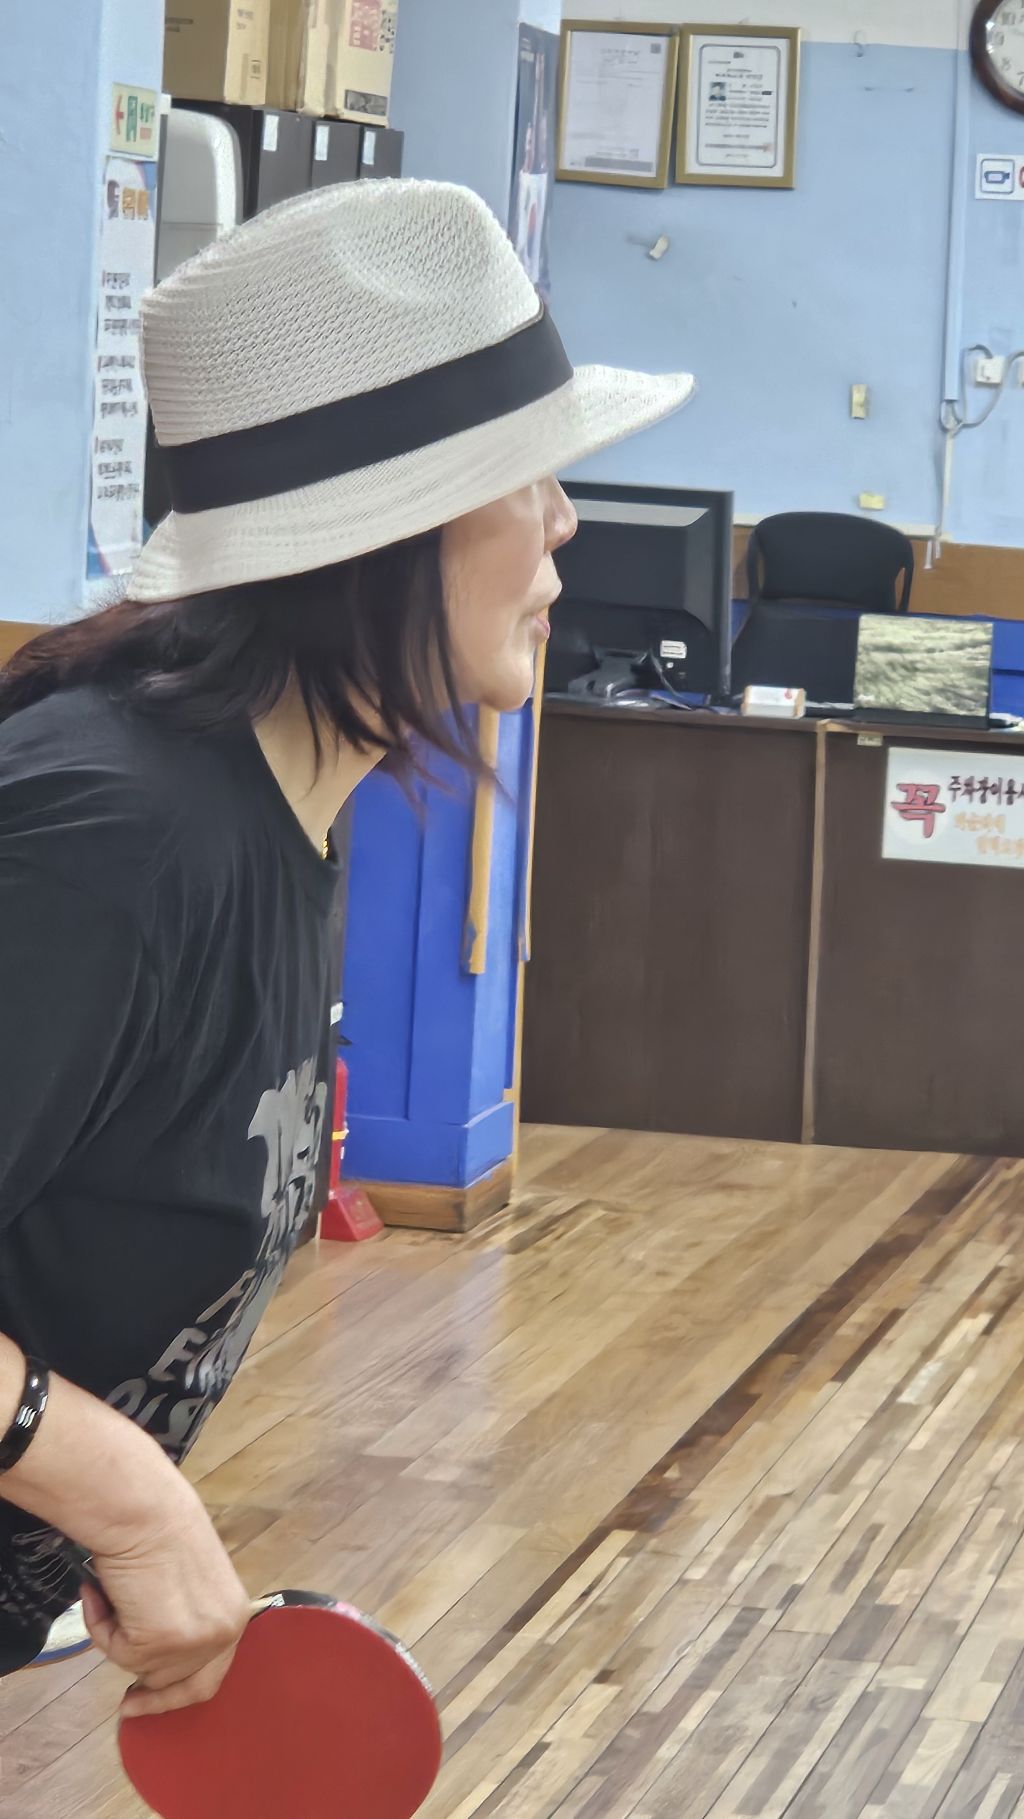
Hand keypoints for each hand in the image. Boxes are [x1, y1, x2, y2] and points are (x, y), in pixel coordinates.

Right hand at [78, 1474, 250, 1717]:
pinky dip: (102, 1627)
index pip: (213, 1675)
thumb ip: (187, 1619)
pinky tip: (103, 1592)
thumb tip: (159, 1656)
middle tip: (127, 1702)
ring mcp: (193, 1641)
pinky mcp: (160, 1643)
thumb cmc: (160, 1531)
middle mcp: (223, 1633)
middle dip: (152, 1697)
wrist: (143, 1510)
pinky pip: (117, 1653)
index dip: (179, 1694)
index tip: (150, 1698)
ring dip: (119, 1638)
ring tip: (109, 1594)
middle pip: (181, 1685)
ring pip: (143, 1669)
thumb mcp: (191, 1584)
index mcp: (235, 1615)